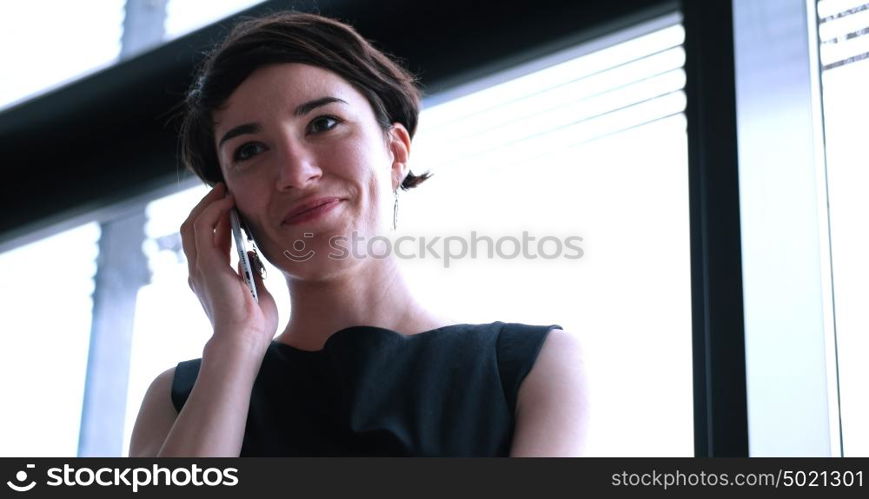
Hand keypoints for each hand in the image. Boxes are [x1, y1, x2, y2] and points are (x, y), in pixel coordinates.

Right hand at [180, 183, 278, 351]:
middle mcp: (199, 272)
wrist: (244, 342)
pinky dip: (212, 210)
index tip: (230, 206)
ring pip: (193, 224)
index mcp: (210, 280)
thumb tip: (250, 254)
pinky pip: (202, 227)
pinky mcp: (206, 264)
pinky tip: (227, 202)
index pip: (207, 243)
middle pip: (194, 230)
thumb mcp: (256, 292)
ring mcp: (199, 268)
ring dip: (207, 204)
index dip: (216, 223)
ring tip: (223, 190)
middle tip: (223, 191)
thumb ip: (250, 272)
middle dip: (207, 207)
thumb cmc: (254, 326)